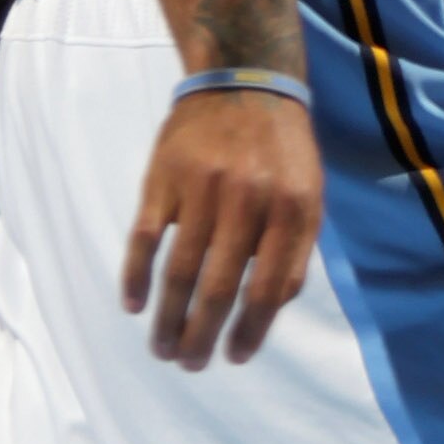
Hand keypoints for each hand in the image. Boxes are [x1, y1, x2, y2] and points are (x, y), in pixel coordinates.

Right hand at [122, 86, 324, 368]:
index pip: (268, 289)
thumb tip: (269, 310)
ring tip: (163, 348)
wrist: (245, 79)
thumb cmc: (281, 148)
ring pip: (179, 271)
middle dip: (202, 336)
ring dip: (168, 319)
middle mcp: (248, 201)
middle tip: (190, 365)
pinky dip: (135, 277)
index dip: (250, 331)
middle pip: (219, 288)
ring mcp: (203, 189)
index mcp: (291, 209)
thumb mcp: (309, 193)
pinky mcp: (164, 179)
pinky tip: (134, 305)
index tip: (235, 358)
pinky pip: (145, 239)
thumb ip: (295, 248)